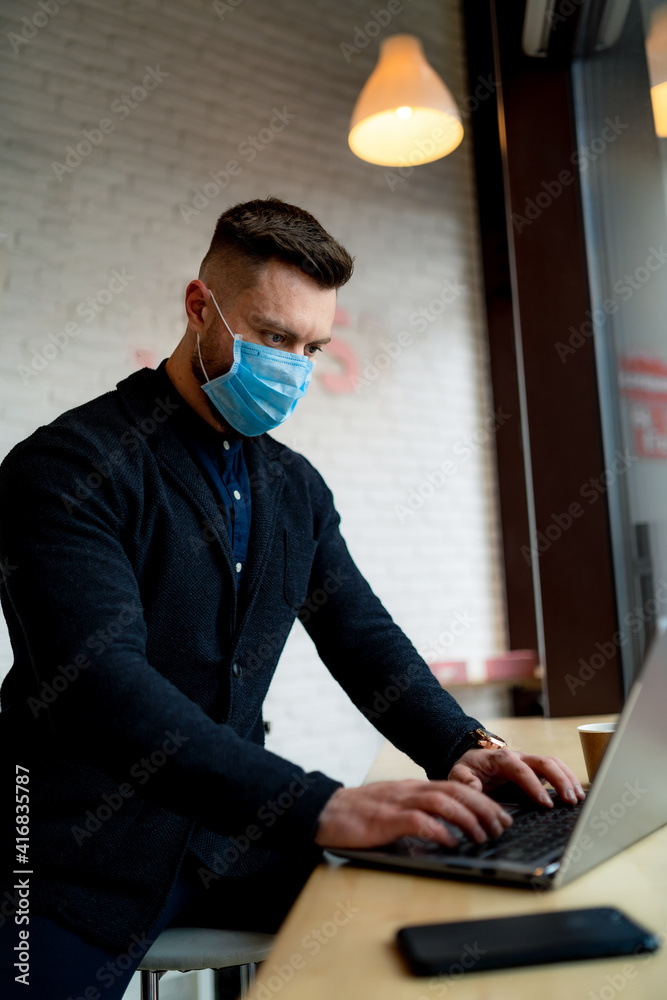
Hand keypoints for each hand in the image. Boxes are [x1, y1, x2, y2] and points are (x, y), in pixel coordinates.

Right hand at [313, 779, 513, 849]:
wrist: (325, 811)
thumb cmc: (360, 814)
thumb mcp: (395, 808)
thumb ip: (419, 812)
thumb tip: (449, 828)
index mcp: (414, 788)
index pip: (457, 787)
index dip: (483, 801)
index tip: (502, 816)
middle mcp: (410, 791)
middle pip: (456, 791)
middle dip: (484, 809)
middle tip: (501, 827)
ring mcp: (398, 803)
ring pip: (442, 802)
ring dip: (467, 819)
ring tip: (482, 836)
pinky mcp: (386, 819)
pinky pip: (418, 821)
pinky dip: (439, 831)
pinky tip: (451, 842)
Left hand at [448, 748, 585, 806]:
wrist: (471, 759)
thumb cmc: (467, 768)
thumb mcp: (458, 773)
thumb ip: (464, 780)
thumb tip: (475, 788)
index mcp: (501, 759)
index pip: (522, 770)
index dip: (535, 786)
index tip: (546, 804)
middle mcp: (519, 757)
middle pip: (545, 762)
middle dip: (560, 780)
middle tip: (570, 800)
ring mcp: (529, 762)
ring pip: (554, 764)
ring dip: (568, 779)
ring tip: (578, 798)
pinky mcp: (535, 770)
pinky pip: (555, 770)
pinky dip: (568, 779)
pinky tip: (576, 794)